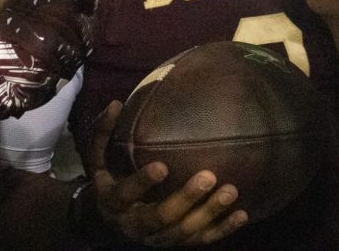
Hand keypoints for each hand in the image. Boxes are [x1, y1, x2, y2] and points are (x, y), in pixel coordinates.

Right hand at [87, 101, 247, 245]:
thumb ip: (103, 132)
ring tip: (230, 191)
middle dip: (185, 199)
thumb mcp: (97, 157)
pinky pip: (200, 241)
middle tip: (208, 176)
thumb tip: (116, 103)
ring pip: (184, 232)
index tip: (162, 166)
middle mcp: (134, 225)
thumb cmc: (108, 178)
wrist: (109, 220)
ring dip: (208, 213)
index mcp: (113, 202)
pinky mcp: (175, 243)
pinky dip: (222, 229)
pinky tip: (241, 214)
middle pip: (160, 217)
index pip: (126, 194)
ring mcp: (157, 237)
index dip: (142, 183)